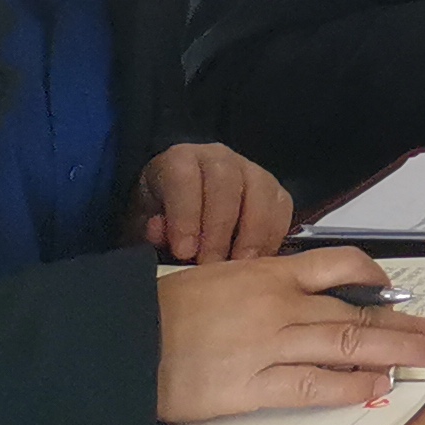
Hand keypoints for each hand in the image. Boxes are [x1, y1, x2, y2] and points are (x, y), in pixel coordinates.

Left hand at [135, 141, 297, 263]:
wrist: (181, 213)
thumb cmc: (161, 218)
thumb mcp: (143, 224)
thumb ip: (150, 230)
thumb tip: (162, 233)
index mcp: (179, 161)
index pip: (184, 178)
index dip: (185, 215)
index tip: (184, 252)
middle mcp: (218, 158)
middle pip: (226, 184)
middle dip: (219, 229)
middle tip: (211, 264)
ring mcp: (251, 170)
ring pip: (261, 193)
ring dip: (251, 235)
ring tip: (238, 266)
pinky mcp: (275, 189)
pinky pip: (282, 207)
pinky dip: (272, 235)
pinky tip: (258, 260)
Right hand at [155, 251, 424, 422]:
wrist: (120, 343)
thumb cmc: (165, 309)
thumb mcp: (220, 276)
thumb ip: (265, 284)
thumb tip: (306, 297)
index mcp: (269, 271)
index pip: (340, 264)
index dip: (376, 278)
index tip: (395, 292)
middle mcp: (279, 304)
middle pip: (356, 311)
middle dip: (404, 324)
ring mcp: (269, 345)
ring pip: (347, 344)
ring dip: (394, 352)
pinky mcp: (253, 386)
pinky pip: (314, 386)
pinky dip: (351, 386)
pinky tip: (376, 387)